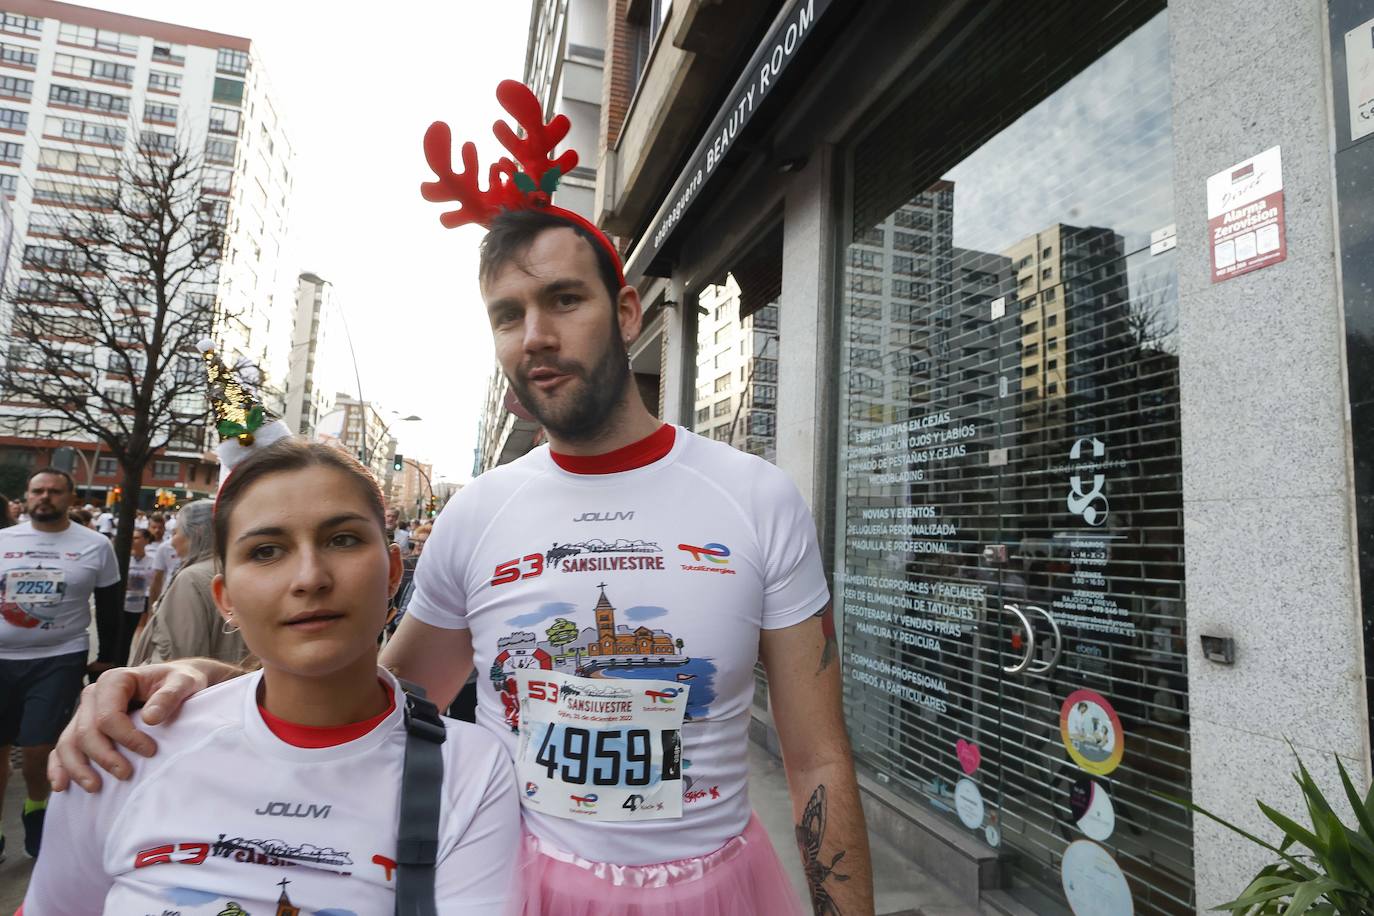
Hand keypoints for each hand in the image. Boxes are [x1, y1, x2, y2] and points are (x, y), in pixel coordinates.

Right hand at [48, 660, 220, 791]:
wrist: (175, 684)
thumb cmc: (179, 682)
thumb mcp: (183, 683)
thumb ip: (169, 696)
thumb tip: (150, 718)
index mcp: (114, 681)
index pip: (108, 716)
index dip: (126, 737)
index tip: (150, 751)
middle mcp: (93, 696)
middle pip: (86, 732)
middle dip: (104, 757)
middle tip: (126, 774)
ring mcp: (85, 713)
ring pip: (69, 743)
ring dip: (78, 768)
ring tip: (95, 787)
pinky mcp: (82, 728)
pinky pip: (62, 748)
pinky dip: (59, 767)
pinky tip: (61, 785)